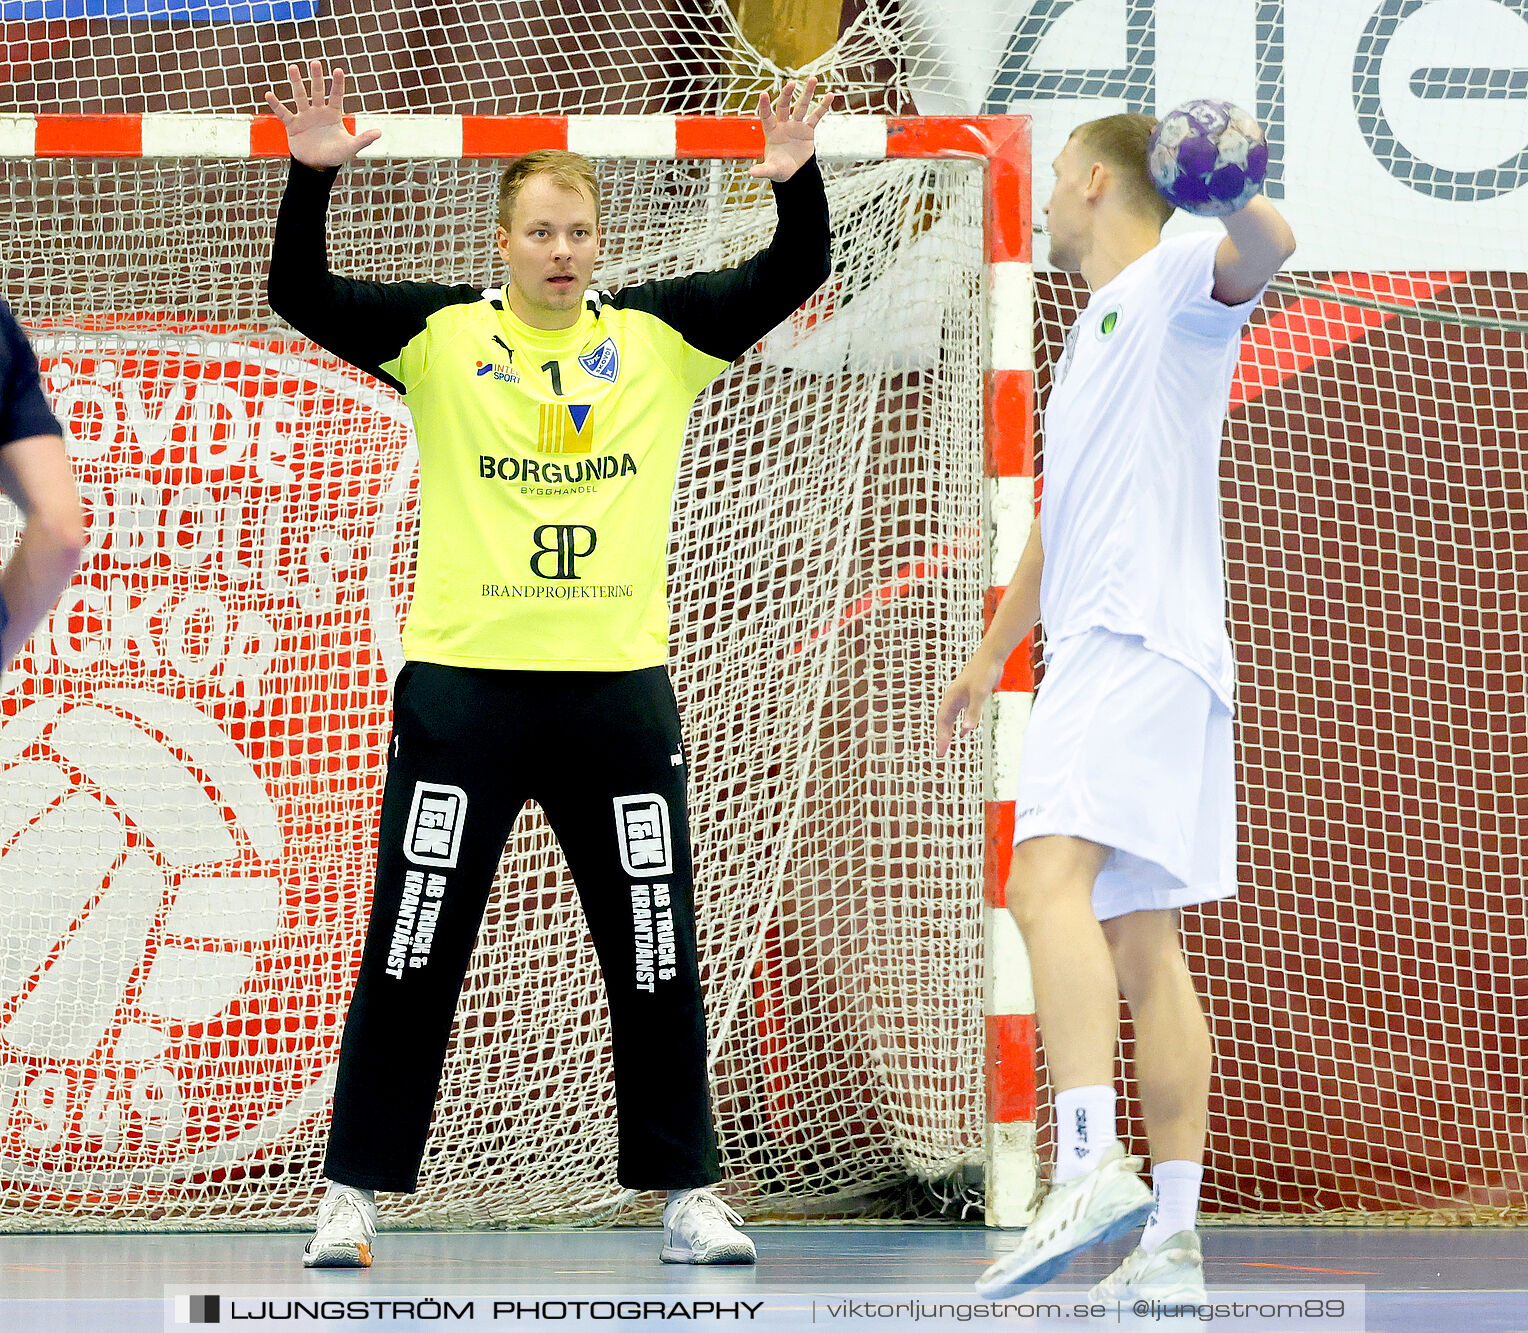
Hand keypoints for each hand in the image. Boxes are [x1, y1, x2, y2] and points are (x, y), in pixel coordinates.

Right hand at [264, 60, 380, 169]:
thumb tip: (379, 132)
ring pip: (300, 96)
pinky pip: (284, 113)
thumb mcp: (351, 148)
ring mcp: (305, 117)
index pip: (336, 96)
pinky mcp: (293, 125)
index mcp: (333, 114)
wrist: (317, 166)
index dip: (337, 84)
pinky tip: (269, 94)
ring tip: (293, 68)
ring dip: (296, 83)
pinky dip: (276, 105)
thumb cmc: (335, 155)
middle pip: (318, 91)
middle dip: (317, 78)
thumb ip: (363, 139)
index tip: (338, 70)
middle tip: (315, 62)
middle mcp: (318, 112)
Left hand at [750, 78, 833, 181]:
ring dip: (807, 93)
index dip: (764, 106)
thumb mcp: (771, 170)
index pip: (766, 115)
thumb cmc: (779, 169)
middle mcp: (783, 124)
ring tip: (813, 79)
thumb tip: (751, 173)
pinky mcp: (808, 130)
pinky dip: (823, 106)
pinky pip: (816, 116)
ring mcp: (796, 125)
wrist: (794, 172)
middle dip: (787, 94)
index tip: (763, 94)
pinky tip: (830, 95)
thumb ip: (763, 170)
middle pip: (784, 106)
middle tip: (791, 84)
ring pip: (801, 106)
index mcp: (771, 131)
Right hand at [934, 652, 1002, 757]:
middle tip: (942, 753)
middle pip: (944, 721)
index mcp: (952, 697)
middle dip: (942, 736)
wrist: (991, 657)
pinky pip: (960, 714)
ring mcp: (961, 697)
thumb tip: (966, 731)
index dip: (941, 737)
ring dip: (948, 731)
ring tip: (947, 744)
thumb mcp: (979, 694)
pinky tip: (963, 732)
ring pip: (951, 717)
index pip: (943, 721)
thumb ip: (973, 712)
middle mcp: (953, 698)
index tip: (941, 751)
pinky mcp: (969, 696)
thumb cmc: (984, 672)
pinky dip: (959, 724)